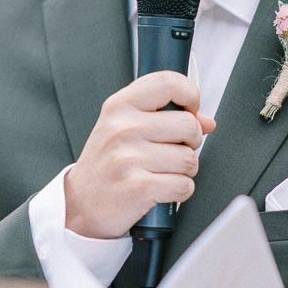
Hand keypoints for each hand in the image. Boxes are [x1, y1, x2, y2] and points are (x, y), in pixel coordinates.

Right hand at [64, 72, 215, 239]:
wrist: (80, 205)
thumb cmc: (107, 164)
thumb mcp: (125, 129)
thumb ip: (164, 117)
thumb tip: (207, 121)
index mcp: (119, 106)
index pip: (168, 82)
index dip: (189, 95)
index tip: (189, 111)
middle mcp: (122, 128)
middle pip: (189, 125)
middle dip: (190, 142)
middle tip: (172, 151)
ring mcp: (128, 158)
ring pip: (189, 159)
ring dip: (184, 171)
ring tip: (162, 173)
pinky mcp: (138, 187)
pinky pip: (183, 185)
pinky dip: (179, 192)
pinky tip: (161, 191)